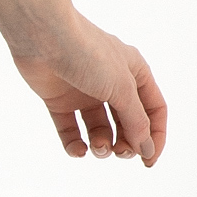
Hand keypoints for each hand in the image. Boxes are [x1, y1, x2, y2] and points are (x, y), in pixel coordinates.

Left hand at [10, 13, 165, 165]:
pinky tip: (78, 150)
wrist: (43, 36)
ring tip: (99, 149)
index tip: (148, 161)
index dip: (154, 136)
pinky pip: (69, 128)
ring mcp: (83, 91)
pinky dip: (74, 143)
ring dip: (102, 144)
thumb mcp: (121, 88)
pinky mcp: (58, 99)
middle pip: (126, 122)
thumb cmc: (88, 53)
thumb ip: (135, 120)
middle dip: (126, 142)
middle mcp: (110, 81)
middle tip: (120, 153)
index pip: (153, 110)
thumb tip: (146, 149)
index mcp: (134, 72)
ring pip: (98, 127)